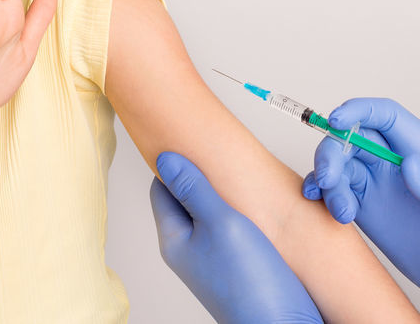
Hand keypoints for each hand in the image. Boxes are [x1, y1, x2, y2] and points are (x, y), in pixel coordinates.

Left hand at [151, 151, 321, 323]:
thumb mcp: (220, 224)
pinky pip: (233, 227)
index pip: (162, 186)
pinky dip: (241, 210)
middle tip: (218, 148)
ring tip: (240, 171)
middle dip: (201, 173)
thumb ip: (194, 189)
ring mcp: (214, 257)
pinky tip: (256, 200)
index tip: (190, 136)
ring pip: (212, 211)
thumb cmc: (252, 283)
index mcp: (174, 238)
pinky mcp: (239, 263)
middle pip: (185, 197)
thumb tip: (165, 158)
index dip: (175, 160)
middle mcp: (190, 248)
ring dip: (224, 191)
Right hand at [303, 98, 419, 321]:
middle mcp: (402, 164)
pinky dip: (324, 194)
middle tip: (328, 181)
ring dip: (328, 179)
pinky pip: (339, 190)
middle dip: (333, 151)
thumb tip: (410, 164)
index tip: (336, 121)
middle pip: (354, 136)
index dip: (359, 110)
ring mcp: (385, 187)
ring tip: (340, 213)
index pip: (388, 116)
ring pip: (342, 163)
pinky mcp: (372, 210)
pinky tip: (328, 211)